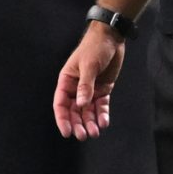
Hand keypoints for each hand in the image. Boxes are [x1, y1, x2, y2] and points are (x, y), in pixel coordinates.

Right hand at [54, 22, 125, 138]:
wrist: (111, 37)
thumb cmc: (94, 48)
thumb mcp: (88, 65)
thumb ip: (85, 86)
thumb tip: (80, 105)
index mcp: (66, 81)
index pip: (61, 104)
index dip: (62, 119)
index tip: (67, 132)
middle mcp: (76, 88)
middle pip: (74, 111)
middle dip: (78, 124)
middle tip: (83, 136)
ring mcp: (90, 90)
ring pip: (88, 111)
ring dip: (90, 122)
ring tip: (95, 133)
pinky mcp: (103, 90)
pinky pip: (101, 106)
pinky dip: (102, 115)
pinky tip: (104, 122)